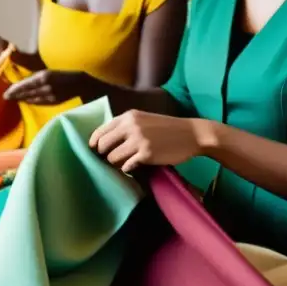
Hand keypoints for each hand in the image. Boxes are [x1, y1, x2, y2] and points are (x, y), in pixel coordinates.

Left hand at [3, 69, 86, 104]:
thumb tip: (22, 81)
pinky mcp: (53, 102)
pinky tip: (26, 101)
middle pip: (26, 92)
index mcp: (43, 76)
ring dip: (22, 99)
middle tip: (5, 97)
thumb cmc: (63, 74)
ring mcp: (49, 95)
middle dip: (15, 95)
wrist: (79, 83)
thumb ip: (36, 76)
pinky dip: (31, 101)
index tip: (6, 92)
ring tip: (14, 99)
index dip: (15, 89)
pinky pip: (39, 102)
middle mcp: (45, 86)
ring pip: (32, 98)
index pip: (25, 84)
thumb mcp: (48, 71)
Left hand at [89, 110, 213, 173]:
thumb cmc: (167, 128)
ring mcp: (138, 140)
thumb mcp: (144, 120)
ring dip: (117, 164)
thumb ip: (125, 127)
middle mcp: (130, 126)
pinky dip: (128, 168)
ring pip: (112, 158)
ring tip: (125, 163)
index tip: (95, 152)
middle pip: (102, 146)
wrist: (191, 134)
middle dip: (104, 155)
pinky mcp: (146, 154)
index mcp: (128, 116)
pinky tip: (135, 166)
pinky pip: (126, 166)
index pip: (100, 131)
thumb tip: (104, 142)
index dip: (95, 144)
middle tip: (112, 160)